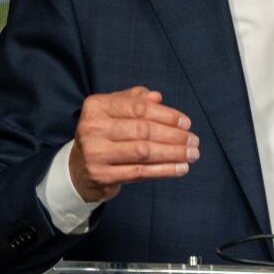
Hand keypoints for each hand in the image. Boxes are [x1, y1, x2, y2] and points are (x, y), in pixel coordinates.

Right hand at [69, 87, 199, 201]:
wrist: (79, 170)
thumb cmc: (104, 135)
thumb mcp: (114, 112)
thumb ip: (134, 100)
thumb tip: (157, 97)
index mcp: (97, 106)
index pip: (138, 108)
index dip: (166, 115)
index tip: (186, 122)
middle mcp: (92, 128)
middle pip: (143, 130)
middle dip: (174, 135)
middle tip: (194, 140)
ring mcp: (95, 153)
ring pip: (144, 152)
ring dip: (173, 153)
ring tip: (192, 154)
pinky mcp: (101, 176)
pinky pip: (140, 172)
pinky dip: (164, 170)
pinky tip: (181, 168)